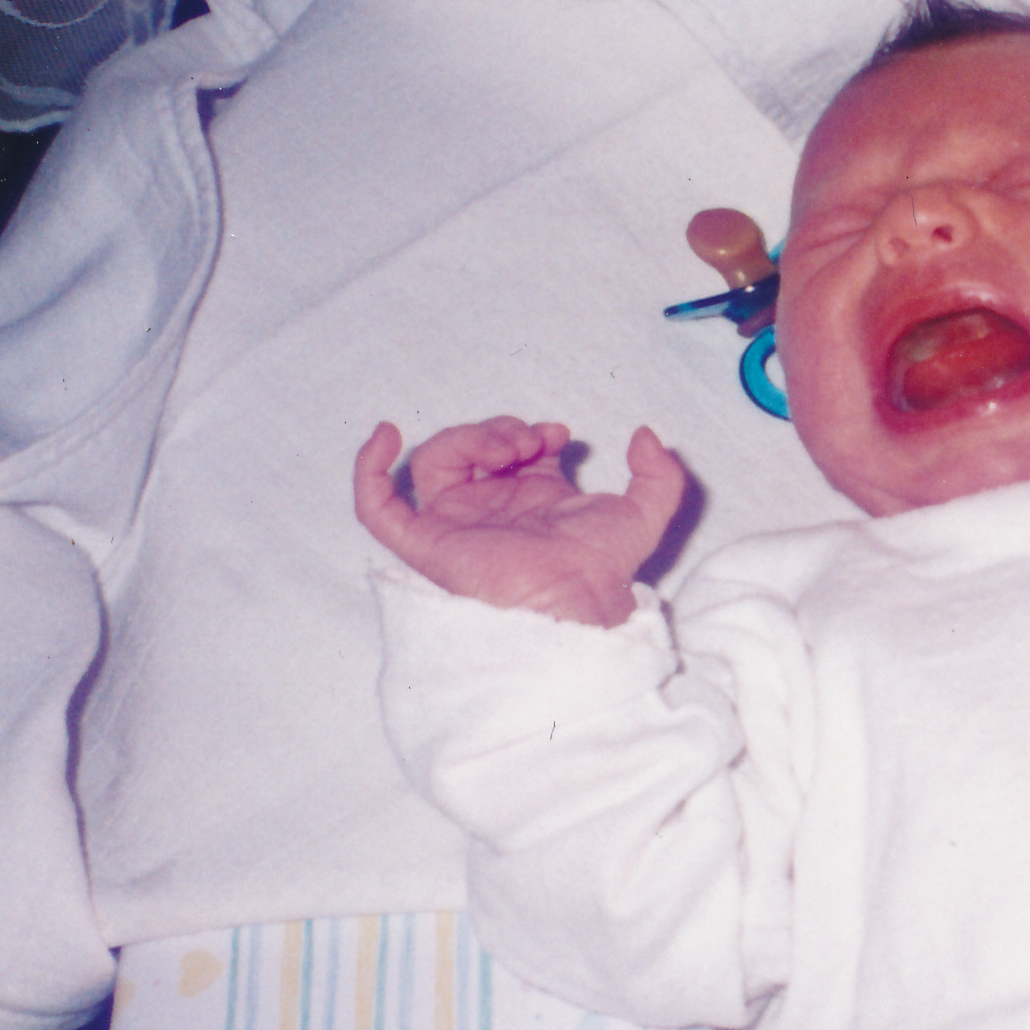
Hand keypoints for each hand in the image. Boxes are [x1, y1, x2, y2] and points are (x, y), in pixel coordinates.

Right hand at [354, 417, 685, 625]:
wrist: (571, 599)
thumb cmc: (603, 570)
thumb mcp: (648, 512)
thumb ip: (660, 473)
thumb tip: (644, 433)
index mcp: (532, 502)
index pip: (514, 451)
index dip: (530, 431)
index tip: (559, 434)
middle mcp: (489, 510)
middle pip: (472, 449)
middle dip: (498, 430)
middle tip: (529, 441)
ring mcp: (454, 524)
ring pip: (433, 463)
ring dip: (465, 439)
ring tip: (506, 447)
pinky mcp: (424, 542)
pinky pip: (377, 506)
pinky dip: (369, 467)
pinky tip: (386, 433)